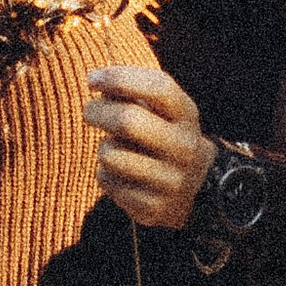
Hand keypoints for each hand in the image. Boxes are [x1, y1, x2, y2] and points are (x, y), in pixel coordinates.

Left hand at [83, 63, 214, 233]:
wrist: (196, 188)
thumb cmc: (165, 135)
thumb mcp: (163, 110)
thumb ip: (134, 92)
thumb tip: (96, 81)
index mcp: (187, 116)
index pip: (158, 88)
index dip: (119, 78)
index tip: (92, 80)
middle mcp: (184, 148)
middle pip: (128, 121)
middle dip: (98, 112)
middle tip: (89, 111)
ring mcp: (170, 181)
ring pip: (111, 154)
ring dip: (104, 148)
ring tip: (116, 149)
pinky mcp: (152, 207)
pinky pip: (107, 182)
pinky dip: (106, 174)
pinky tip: (122, 175)